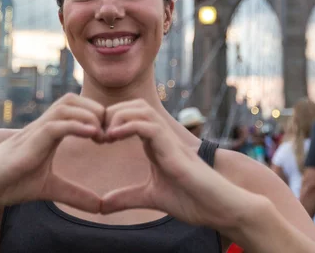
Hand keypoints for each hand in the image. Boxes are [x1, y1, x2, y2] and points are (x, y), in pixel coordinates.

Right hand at [0, 93, 104, 211]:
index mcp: (48, 132)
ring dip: (89, 115)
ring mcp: (33, 132)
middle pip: (73, 99)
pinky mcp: (27, 144)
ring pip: (66, 106)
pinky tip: (92, 135)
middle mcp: (42, 126)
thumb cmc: (6, 183)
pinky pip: (55, 125)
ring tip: (102, 134)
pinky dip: (76, 126)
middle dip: (96, 110)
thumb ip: (74, 193)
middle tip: (109, 133)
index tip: (111, 136)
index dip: (97, 116)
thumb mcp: (48, 189)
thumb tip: (100, 206)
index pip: (76, 108)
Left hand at [100, 99, 255, 229]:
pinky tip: (114, 136)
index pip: (130, 115)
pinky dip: (129, 126)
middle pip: (133, 105)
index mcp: (155, 143)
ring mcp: (169, 140)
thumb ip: (127, 197)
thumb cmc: (192, 200)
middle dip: (110, 114)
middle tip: (97, 135)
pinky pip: (149, 126)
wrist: (219, 208)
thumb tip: (102, 205)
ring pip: (140, 109)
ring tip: (104, 135)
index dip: (110, 121)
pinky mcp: (175, 150)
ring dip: (118, 116)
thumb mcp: (150, 197)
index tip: (96, 139)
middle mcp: (162, 136)